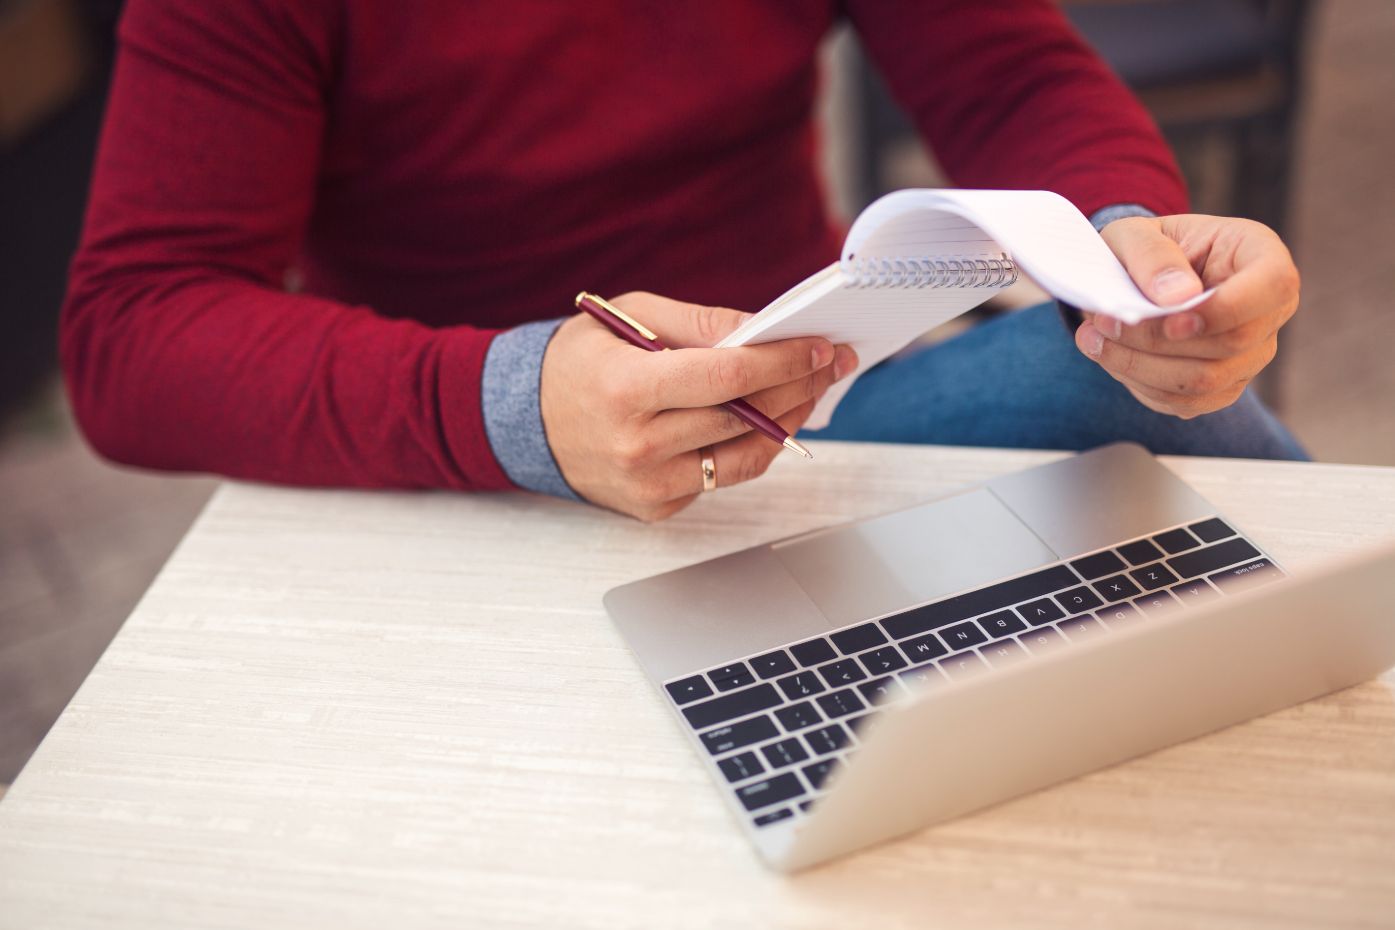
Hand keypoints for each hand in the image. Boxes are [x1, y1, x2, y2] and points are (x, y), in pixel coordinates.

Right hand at [540, 292, 857, 520]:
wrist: (526, 420)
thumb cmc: (581, 361)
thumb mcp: (630, 317)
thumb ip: (699, 323)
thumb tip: (764, 331)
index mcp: (627, 390)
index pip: (725, 378)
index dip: (781, 362)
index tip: (820, 347)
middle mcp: (637, 445)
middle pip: (744, 419)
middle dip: (798, 387)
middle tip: (832, 363)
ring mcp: (647, 484)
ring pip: (745, 457)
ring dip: (787, 423)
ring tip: (809, 391)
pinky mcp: (656, 508)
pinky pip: (721, 477)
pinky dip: (751, 448)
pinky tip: (768, 420)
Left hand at [1075, 214, 1299, 417]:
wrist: (1138, 279)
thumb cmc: (1145, 250)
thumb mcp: (1135, 234)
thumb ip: (1153, 256)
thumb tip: (1178, 297)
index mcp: (1262, 256)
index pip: (1272, 286)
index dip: (1224, 309)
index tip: (1170, 317)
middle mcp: (1268, 310)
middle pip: (1232, 343)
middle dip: (1158, 339)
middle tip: (1103, 321)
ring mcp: (1250, 354)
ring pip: (1205, 381)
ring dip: (1140, 366)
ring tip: (1093, 339)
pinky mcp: (1222, 388)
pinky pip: (1185, 403)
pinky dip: (1140, 384)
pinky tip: (1112, 357)